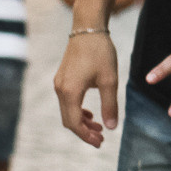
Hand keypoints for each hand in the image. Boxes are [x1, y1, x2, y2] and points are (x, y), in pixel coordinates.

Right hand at [53, 30, 121, 146]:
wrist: (88, 28)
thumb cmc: (100, 52)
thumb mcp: (109, 80)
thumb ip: (110, 105)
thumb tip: (111, 128)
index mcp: (70, 92)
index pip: (74, 123)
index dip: (86, 136)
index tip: (100, 142)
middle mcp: (60, 89)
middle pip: (68, 120)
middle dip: (84, 131)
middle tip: (101, 138)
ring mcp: (59, 83)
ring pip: (67, 111)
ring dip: (81, 121)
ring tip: (98, 126)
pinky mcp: (62, 78)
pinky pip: (67, 101)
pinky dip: (77, 110)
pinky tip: (90, 113)